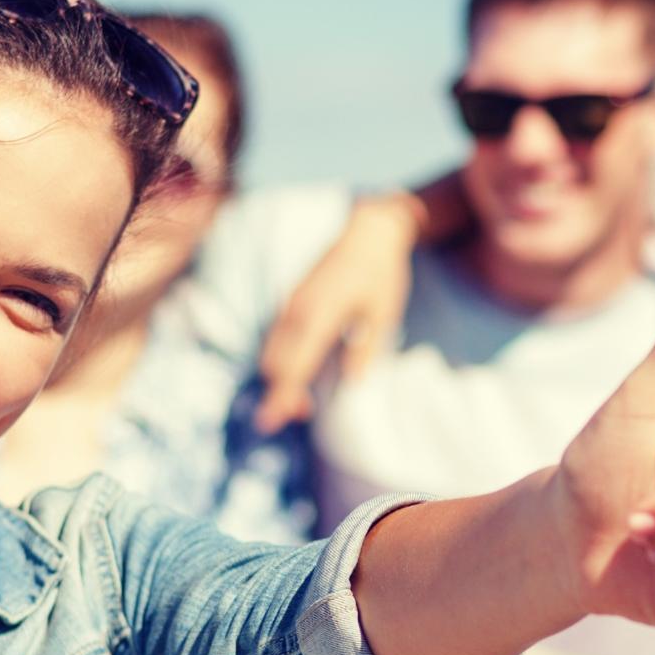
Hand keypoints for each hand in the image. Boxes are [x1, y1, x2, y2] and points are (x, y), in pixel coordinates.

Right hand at [255, 193, 420, 430]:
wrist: (368, 231)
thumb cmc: (381, 273)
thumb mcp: (383, 314)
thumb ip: (366, 350)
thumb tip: (352, 384)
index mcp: (320, 315)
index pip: (294, 365)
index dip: (281, 396)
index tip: (270, 422)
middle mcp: (297, 310)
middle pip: (275, 363)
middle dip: (281, 392)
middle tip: (305, 413)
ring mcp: (291, 304)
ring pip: (272, 351)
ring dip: (282, 377)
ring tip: (305, 400)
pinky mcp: (292, 301)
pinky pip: (277, 338)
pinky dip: (283, 359)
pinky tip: (301, 370)